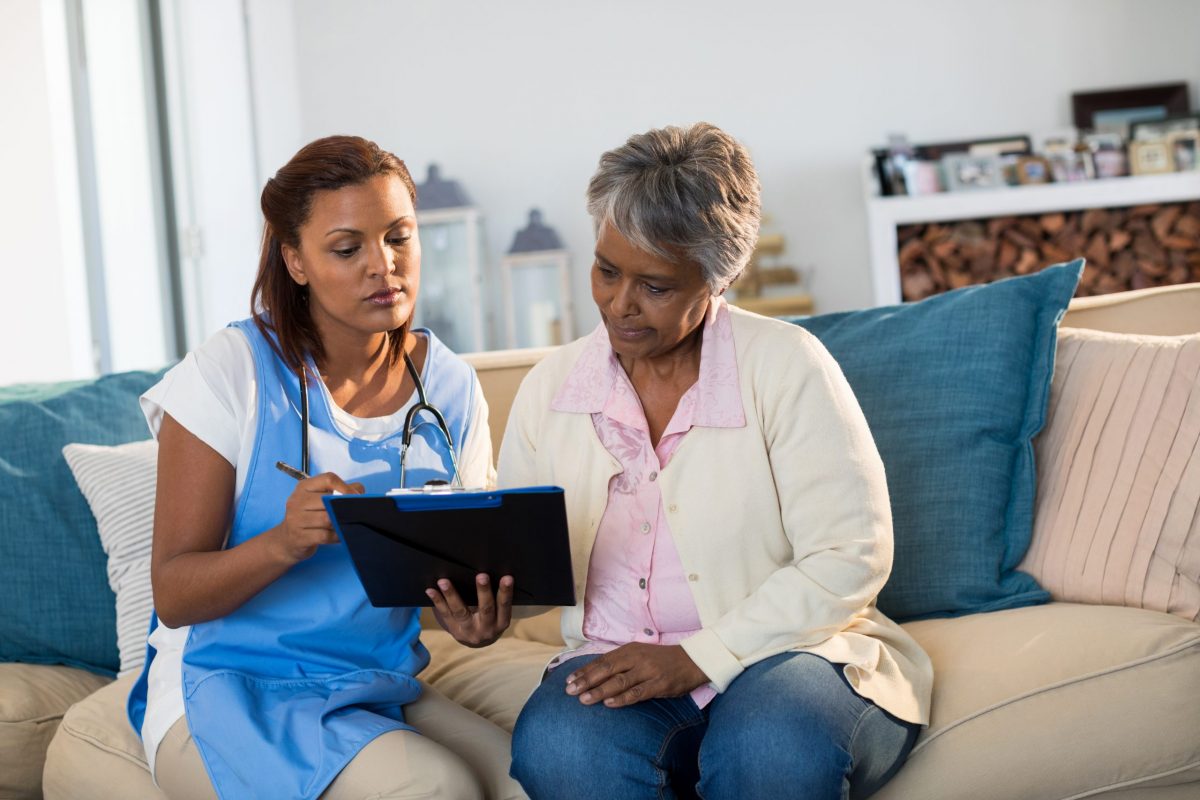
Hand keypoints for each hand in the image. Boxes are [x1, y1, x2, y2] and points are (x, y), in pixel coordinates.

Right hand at [271, 472, 363, 564]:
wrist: (287, 541)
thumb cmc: (309, 517)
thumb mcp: (319, 499)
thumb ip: (341, 491)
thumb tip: (359, 490)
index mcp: (304, 487)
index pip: (328, 479)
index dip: (346, 488)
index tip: (356, 497)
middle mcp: (297, 500)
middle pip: (328, 501)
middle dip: (345, 508)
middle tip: (354, 514)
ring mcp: (296, 519)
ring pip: (327, 519)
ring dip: (340, 523)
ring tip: (346, 524)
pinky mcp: (299, 537)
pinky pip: (325, 536)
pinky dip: (336, 536)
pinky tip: (340, 536)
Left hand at [427, 574, 513, 647]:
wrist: (478, 640)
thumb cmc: (491, 617)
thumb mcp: (498, 613)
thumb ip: (496, 598)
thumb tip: (486, 571)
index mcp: (501, 623)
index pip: (504, 606)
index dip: (506, 592)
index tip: (508, 577)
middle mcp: (487, 629)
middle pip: (485, 609)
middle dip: (484, 591)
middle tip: (482, 575)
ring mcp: (469, 631)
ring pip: (460, 612)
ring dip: (452, 595)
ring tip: (444, 581)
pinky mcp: (454, 630)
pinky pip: (445, 614)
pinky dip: (438, 601)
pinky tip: (430, 590)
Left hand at [565, 644, 708, 707]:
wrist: (692, 661)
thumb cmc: (661, 660)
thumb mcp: (639, 655)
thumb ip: (620, 663)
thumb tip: (595, 673)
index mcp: (629, 650)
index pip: (602, 661)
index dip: (584, 671)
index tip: (569, 680)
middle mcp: (636, 658)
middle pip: (607, 670)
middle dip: (586, 681)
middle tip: (570, 691)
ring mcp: (648, 671)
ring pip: (619, 681)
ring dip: (600, 691)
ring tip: (584, 699)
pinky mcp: (659, 685)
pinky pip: (637, 693)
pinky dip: (622, 698)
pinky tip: (609, 704)